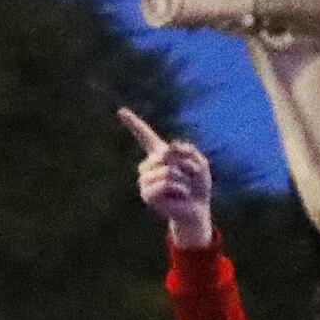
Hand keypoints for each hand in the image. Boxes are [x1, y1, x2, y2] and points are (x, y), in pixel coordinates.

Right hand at [117, 105, 212, 244]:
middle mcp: (149, 166)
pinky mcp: (147, 195)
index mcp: (160, 155)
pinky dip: (181, 189)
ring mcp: (145, 180)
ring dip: (184, 179)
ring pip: (168, 170)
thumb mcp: (199, 162)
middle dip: (185, 165)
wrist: (197, 209)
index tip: (121, 111)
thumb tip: (166, 150)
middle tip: (188, 177)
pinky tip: (180, 195)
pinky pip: (166, 184)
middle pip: (166, 154)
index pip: (145, 136)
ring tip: (184, 188)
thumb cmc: (197, 186)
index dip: (133, 123)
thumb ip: (186, 151)